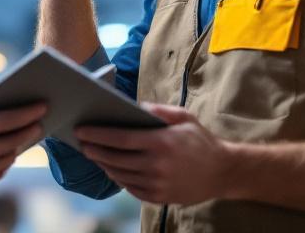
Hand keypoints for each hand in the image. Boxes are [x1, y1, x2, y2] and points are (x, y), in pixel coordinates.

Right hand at [0, 100, 46, 201]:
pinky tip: (0, 159)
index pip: (14, 119)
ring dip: (15, 150)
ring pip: (9, 160)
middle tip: (38, 126)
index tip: (43, 107)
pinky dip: (0, 166)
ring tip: (18, 142)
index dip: (31, 112)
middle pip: (17, 141)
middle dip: (30, 131)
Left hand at [75, 103, 232, 204]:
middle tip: (82, 143)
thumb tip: (132, 106)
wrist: (222, 172)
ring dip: (104, 164)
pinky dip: (118, 178)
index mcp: (161, 142)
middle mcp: (157, 165)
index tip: (82, 130)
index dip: (98, 134)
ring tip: (95, 154)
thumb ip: (157, 110)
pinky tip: (112, 168)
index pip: (120, 138)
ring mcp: (157, 184)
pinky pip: (130, 188)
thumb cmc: (200, 141)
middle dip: (94, 150)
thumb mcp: (183, 117)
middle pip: (115, 158)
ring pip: (120, 175)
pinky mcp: (159, 198)